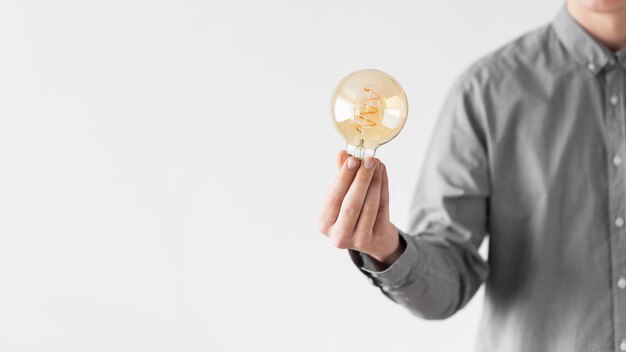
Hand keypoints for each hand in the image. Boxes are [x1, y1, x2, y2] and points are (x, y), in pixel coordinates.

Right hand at [318, 150, 404, 266]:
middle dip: (361, 179)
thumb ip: (342, 177)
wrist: (373, 239)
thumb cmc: (352, 213)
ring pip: (369, 207)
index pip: (333, 198)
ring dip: (374, 182)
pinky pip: (382, 209)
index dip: (344, 178)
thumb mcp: (342, 196)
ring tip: (377, 164)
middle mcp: (338, 235)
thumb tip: (342, 154)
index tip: (353, 159)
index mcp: (323, 222)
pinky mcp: (376, 240)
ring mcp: (358, 241)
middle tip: (369, 160)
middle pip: (351, 204)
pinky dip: (383, 188)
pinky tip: (382, 173)